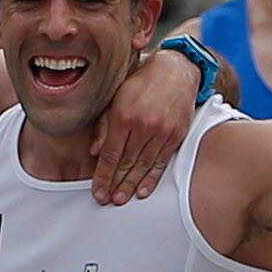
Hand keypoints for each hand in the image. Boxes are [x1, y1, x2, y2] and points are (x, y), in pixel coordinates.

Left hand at [88, 46, 196, 205]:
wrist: (176, 70)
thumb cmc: (140, 82)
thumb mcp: (115, 96)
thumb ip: (103, 125)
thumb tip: (94, 152)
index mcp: (123, 115)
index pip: (110, 154)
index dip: (103, 176)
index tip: (97, 192)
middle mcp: (143, 124)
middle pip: (126, 163)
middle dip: (115, 184)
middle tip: (106, 201)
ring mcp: (162, 131)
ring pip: (144, 165)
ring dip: (131, 185)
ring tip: (121, 199)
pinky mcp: (177, 134)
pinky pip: (162, 161)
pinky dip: (152, 178)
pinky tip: (143, 190)